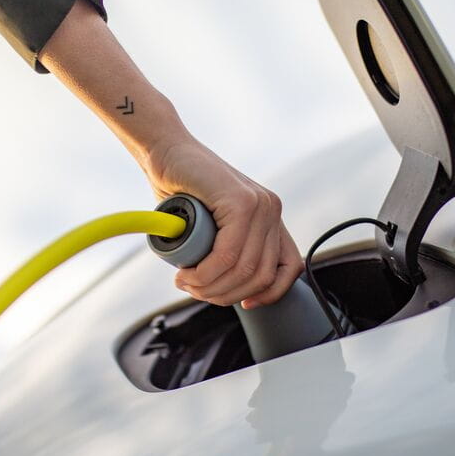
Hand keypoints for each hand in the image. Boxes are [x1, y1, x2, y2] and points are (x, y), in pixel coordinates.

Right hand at [144, 135, 302, 308]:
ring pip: (244, 268)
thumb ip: (225, 249)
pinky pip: (227, 255)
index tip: (244, 304)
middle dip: (225, 295)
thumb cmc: (182, 190)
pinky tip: (188, 274)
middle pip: (261, 275)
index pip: (288, 267)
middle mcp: (271, 210)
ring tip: (186, 282)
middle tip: (194, 290)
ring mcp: (260, 204)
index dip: (268, 294)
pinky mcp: (241, 201)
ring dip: (210, 287)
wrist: (166, 151)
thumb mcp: (213, 226)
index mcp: (270, 217)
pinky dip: (205, 273)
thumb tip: (229, 289)